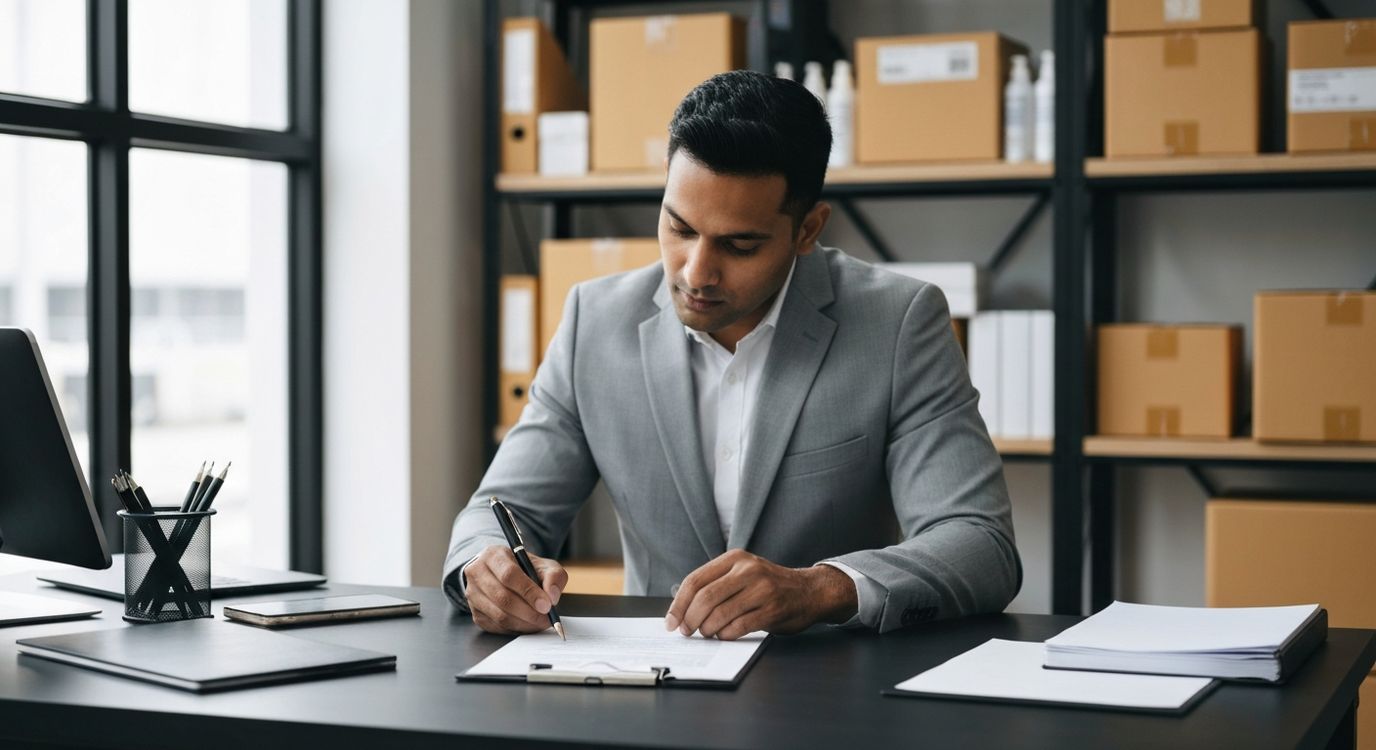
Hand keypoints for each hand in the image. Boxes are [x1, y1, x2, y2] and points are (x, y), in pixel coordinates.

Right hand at [465, 545, 567, 634]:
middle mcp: (477, 573)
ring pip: (499, 615)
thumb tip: (552, 596)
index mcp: (493, 555)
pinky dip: (515, 629)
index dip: (528, 592)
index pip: (509, 575)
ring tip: (540, 623)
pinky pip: (496, 627)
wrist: (504, 575)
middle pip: (502, 598)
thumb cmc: (524, 569)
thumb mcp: (543, 565)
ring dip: (524, 623)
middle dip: (528, 612)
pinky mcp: (475, 613)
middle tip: (546, 618)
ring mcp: (473, 594)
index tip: (546, 605)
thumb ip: (553, 576)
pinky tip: (528, 624)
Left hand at [663, 550, 857, 639]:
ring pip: (720, 614)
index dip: (679, 604)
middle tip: (687, 631)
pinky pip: (739, 626)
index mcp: (734, 558)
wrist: (809, 591)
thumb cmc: (769, 586)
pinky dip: (726, 635)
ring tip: (707, 633)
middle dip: (690, 619)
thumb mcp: (742, 573)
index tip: (671, 622)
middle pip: (705, 597)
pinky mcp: (772, 609)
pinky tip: (725, 635)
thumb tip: (681, 609)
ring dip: (707, 629)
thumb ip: (716, 584)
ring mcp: (761, 589)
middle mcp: (747, 569)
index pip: (695, 580)